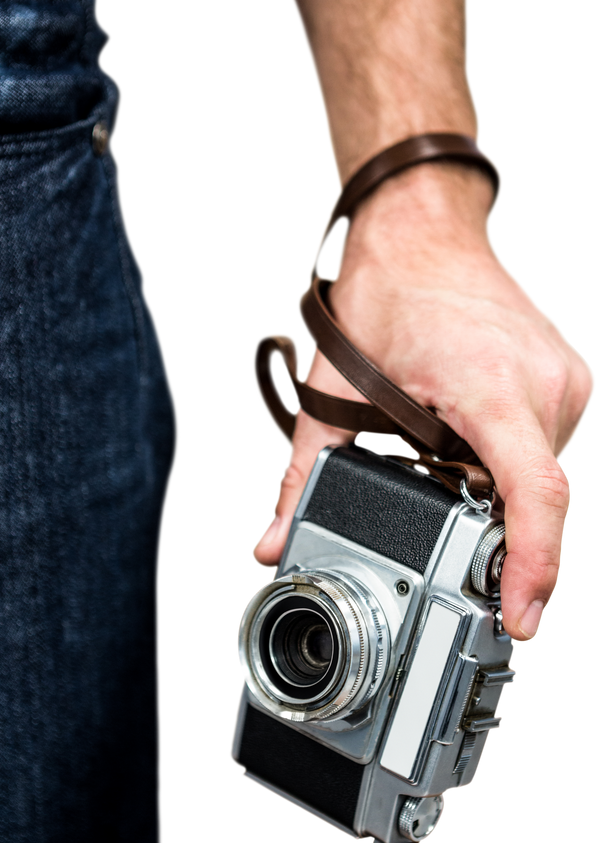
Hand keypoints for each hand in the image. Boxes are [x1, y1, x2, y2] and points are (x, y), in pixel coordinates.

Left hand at [250, 175, 594, 643]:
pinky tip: (460, 434)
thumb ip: (304, 474)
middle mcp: (545, 385)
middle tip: (433, 519)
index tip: (523, 618)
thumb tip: (276, 542)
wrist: (425, 223)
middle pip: (528, 497)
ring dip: (491, 486)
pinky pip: (542, 445)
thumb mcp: (334, 386)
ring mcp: (565, 379)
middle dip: (484, 528)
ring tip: (439, 447)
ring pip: (536, 474)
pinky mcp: (568, 377)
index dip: (534, 567)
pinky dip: (503, 459)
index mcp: (492, 387)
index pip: (535, 496)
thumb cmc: (387, 287)